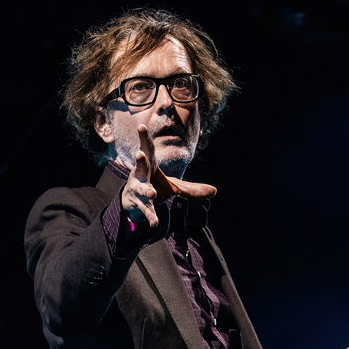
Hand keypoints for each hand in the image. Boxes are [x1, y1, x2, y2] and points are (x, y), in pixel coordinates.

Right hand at [120, 126, 216, 243]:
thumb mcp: (174, 186)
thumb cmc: (154, 186)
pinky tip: (154, 223)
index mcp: (149, 166)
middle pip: (140, 166)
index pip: (147, 149)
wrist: (133, 203)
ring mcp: (137, 189)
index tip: (141, 125)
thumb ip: (192, 189)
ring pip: (141, 189)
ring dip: (146, 190)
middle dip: (140, 161)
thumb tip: (215, 191)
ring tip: (152, 194)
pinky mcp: (138, 204)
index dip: (144, 138)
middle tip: (139, 154)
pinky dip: (150, 216)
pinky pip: (145, 210)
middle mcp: (140, 175)